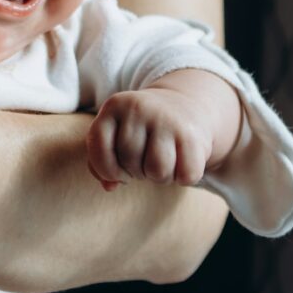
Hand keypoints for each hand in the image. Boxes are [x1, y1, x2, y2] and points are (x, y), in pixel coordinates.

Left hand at [86, 87, 214, 191]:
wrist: (183, 107)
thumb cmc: (140, 130)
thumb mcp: (115, 134)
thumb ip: (101, 162)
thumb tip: (109, 186)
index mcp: (114, 106)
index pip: (99, 147)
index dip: (106, 168)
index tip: (117, 170)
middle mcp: (140, 108)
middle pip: (130, 160)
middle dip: (135, 172)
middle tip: (144, 161)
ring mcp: (167, 120)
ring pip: (157, 171)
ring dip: (159, 177)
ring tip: (161, 163)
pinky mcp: (192, 136)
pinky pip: (186, 175)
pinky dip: (183, 178)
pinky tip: (181, 162)